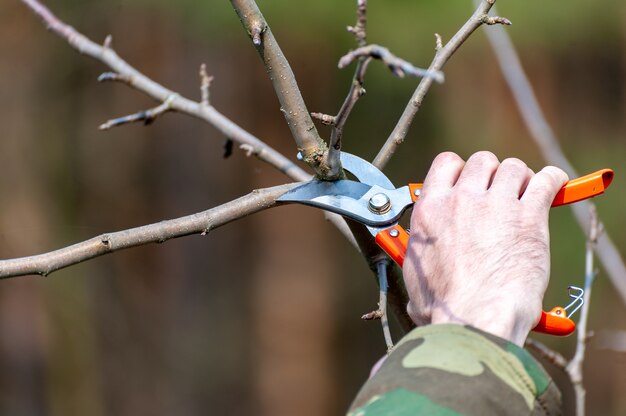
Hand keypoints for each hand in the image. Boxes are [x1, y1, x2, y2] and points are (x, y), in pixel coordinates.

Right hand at [402, 151, 568, 345]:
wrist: (474, 318)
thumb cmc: (444, 308)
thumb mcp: (416, 276)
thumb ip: (421, 260)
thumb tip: (422, 283)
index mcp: (431, 210)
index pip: (446, 164)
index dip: (461, 170)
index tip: (470, 184)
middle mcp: (461, 200)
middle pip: (482, 161)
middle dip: (492, 174)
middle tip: (500, 195)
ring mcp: (496, 205)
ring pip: (514, 168)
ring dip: (521, 180)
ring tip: (526, 197)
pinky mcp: (529, 217)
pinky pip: (547, 181)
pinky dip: (553, 182)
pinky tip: (553, 190)